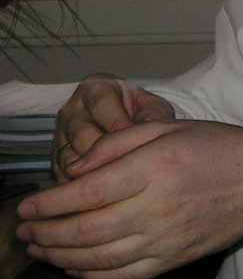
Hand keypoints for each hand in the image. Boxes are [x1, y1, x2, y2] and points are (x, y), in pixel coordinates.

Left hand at [17, 120, 242, 278]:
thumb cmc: (220, 149)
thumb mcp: (170, 126)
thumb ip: (119, 142)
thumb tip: (75, 167)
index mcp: (157, 167)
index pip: (88, 193)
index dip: (49, 203)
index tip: (27, 205)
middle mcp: (159, 206)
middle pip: (87, 229)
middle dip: (47, 232)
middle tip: (25, 229)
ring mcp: (167, 238)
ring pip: (100, 258)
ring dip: (62, 256)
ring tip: (41, 248)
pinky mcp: (174, 258)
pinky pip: (124, 276)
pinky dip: (93, 277)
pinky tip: (76, 267)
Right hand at [53, 74, 175, 181]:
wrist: (127, 124)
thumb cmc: (141, 114)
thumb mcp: (152, 107)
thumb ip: (152, 115)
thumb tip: (147, 129)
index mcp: (96, 88)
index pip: (102, 105)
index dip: (118, 125)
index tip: (133, 141)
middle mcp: (73, 108)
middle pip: (83, 134)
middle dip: (105, 154)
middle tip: (125, 167)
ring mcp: (60, 133)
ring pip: (70, 156)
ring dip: (91, 172)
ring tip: (114, 182)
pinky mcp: (55, 157)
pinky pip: (62, 173)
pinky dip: (79, 184)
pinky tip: (98, 191)